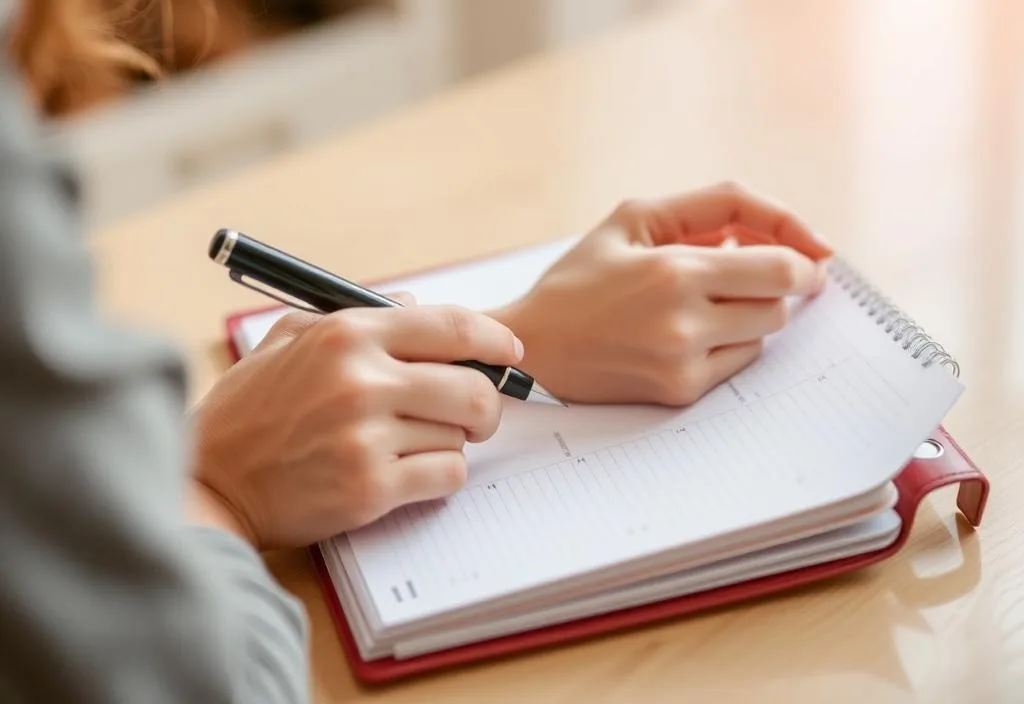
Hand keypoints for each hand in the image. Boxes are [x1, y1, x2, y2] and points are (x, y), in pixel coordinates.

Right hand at [187, 297, 522, 548]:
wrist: (208, 484)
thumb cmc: (248, 412)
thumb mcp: (288, 341)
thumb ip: (353, 317)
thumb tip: (416, 306)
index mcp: (346, 336)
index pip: (450, 325)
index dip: (494, 339)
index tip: (511, 351)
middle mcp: (361, 381)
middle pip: (473, 387)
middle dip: (484, 405)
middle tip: (472, 416)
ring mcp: (366, 438)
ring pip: (460, 437)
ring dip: (449, 443)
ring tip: (409, 446)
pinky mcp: (369, 489)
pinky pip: (446, 476)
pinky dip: (439, 476)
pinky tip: (407, 474)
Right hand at [491, 182, 831, 405]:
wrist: (534, 347)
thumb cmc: (580, 278)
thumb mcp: (635, 218)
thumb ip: (714, 209)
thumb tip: (787, 237)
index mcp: (674, 271)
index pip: (782, 269)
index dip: (805, 259)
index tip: (813, 255)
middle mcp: (684, 323)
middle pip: (781, 305)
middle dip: (778, 285)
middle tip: (756, 275)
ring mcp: (683, 363)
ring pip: (764, 336)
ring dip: (752, 313)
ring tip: (708, 302)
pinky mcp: (680, 392)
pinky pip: (738, 363)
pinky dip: (728, 343)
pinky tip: (688, 332)